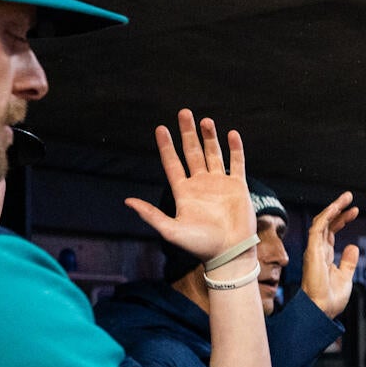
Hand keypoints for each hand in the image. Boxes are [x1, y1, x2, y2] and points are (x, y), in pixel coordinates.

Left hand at [125, 110, 254, 264]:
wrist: (229, 253)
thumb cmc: (200, 245)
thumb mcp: (171, 230)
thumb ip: (151, 215)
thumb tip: (127, 201)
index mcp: (184, 192)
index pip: (172, 163)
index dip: (166, 146)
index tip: (161, 128)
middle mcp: (201, 184)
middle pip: (192, 152)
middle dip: (188, 133)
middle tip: (184, 113)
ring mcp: (220, 183)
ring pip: (213, 154)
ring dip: (210, 137)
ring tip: (206, 120)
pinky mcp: (238, 186)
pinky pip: (237, 163)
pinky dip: (235, 148)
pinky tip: (231, 134)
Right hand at [302, 191, 361, 319]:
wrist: (322, 310)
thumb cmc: (330, 299)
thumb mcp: (345, 277)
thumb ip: (348, 262)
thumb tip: (353, 247)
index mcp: (323, 257)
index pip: (330, 232)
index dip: (341, 220)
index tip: (355, 211)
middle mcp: (317, 251)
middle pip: (326, 224)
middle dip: (338, 210)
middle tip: (350, 198)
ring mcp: (314, 250)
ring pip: (321, 222)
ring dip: (333, 208)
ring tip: (347, 197)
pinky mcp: (313, 251)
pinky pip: (318, 228)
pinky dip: (327, 216)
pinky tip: (336, 208)